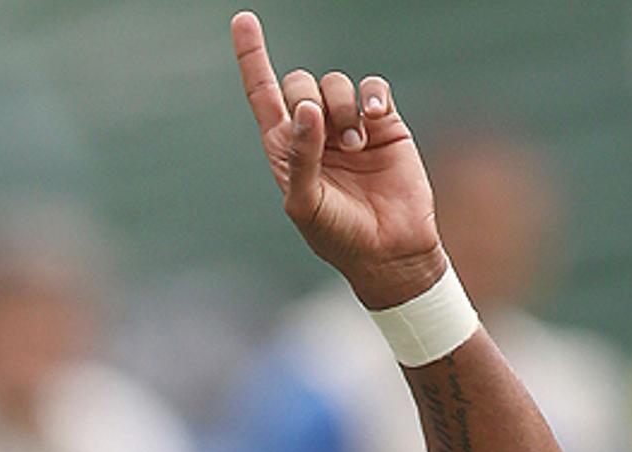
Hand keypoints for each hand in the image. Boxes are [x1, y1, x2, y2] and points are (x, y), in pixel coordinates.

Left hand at [231, 11, 444, 307]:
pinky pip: (373, 88)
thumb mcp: (305, 204)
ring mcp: (349, 126)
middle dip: (310, 97)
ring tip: (355, 147)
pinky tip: (374, 120)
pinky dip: (371, 96)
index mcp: (286, 148)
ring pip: (336, 83)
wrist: (388, 249)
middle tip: (330, 139)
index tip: (243, 20)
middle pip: (301, 82)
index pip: (262, 94)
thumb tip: (304, 109)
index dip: (252, 57)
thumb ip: (300, 157)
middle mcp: (314, 132)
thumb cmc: (338, 235)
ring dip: (343, 110)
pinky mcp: (383, 124)